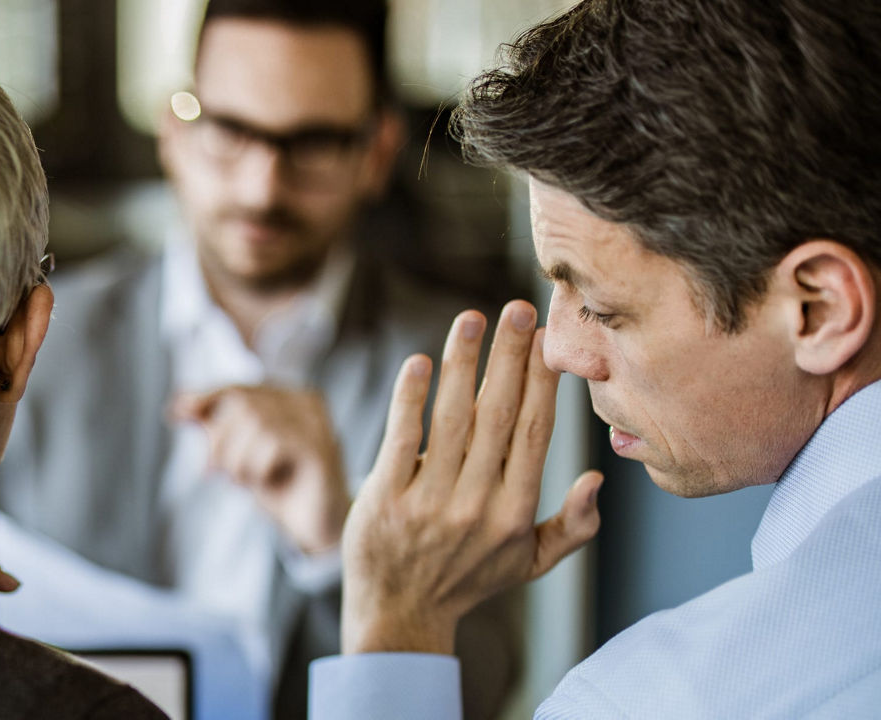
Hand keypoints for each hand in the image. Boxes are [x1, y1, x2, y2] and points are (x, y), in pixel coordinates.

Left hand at [171, 385, 350, 553]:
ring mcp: (317, 424)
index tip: (175, 413)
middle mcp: (306, 403)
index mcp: (288, 398)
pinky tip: (266, 481)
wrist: (318, 529)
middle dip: (219, 439)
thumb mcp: (240, 455)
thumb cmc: (281, 489)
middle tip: (213, 471)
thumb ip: (215, 429)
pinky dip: (257, 465)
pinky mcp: (321, 448)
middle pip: (243, 401)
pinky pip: (274, 442)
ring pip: (256, 420)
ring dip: (237, 458)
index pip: (239, 388)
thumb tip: (177, 405)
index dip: (205, 398)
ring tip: (243, 480)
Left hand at [342, 301, 602, 654]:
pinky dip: (410, 398)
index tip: (549, 339)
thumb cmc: (469, 578)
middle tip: (518, 308)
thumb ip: (574, 526)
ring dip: (462, 363)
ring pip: (452, 419)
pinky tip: (420, 362)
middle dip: (510, 357)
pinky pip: (401, 438)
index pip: (535, 434)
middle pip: (499, 415)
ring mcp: (430, 501)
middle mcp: (477, 504)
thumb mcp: (530, 564)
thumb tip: (600, 478)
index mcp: (516, 512)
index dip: (543, 382)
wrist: (399, 614)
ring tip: (472, 319)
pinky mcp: (386, 498)